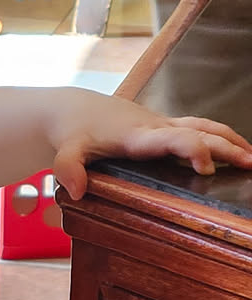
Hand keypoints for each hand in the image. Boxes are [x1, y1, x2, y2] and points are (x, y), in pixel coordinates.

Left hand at [52, 101, 251, 199]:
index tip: (206, 169)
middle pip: (200, 132)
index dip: (194, 150)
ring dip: (231, 140)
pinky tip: (235, 151)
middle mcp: (156, 127)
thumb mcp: (66, 151)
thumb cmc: (73, 132)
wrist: (74, 110)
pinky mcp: (164, 126)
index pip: (174, 139)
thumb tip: (76, 190)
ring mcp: (162, 125)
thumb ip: (69, 168)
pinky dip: (221, 137)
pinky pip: (200, 128)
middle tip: (250, 165)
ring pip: (206, 127)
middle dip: (227, 148)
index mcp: (138, 136)